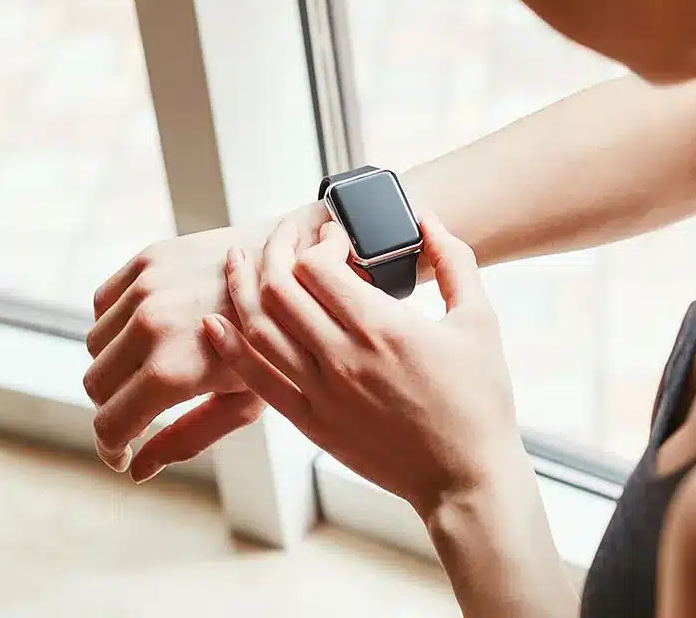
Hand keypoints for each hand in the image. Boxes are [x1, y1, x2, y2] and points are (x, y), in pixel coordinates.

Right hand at [84, 201, 328, 481]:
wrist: (303, 267)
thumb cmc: (286, 341)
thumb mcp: (246, 400)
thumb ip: (189, 436)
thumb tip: (137, 471)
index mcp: (173, 368)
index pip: (110, 424)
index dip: (113, 448)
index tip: (124, 454)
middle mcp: (151, 325)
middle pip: (95, 385)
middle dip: (113, 408)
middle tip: (140, 414)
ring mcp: (148, 287)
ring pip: (94, 344)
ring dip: (112, 364)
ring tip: (148, 370)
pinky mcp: (149, 258)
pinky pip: (103, 303)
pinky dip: (114, 323)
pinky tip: (145, 333)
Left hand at [202, 213, 520, 519]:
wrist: (466, 477)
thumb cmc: (480, 400)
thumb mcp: (480, 320)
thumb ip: (455, 262)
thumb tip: (429, 218)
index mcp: (383, 327)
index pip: (317, 265)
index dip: (319, 239)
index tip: (335, 236)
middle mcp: (342, 357)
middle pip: (278, 288)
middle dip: (275, 249)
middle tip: (286, 235)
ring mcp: (321, 393)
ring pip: (257, 328)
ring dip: (240, 287)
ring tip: (238, 260)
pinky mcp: (311, 421)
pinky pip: (254, 379)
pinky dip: (228, 346)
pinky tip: (215, 321)